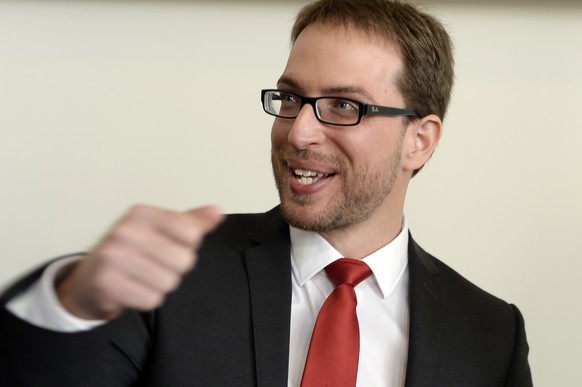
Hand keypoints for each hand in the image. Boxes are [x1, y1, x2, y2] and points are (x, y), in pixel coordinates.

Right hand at [56, 204, 223, 319]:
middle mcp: (125, 230)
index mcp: (141, 213)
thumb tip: (218, 211)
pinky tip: (131, 290)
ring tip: (140, 278)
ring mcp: (113, 256)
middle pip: (184, 261)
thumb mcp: (160, 231)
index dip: (186, 247)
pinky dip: (145, 300)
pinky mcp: (106, 283)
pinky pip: (150, 300)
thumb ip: (191, 222)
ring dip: (159, 287)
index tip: (165, 247)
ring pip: (168, 282)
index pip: (192, 234)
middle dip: (174, 270)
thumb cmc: (130, 253)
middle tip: (151, 267)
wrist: (89, 281)